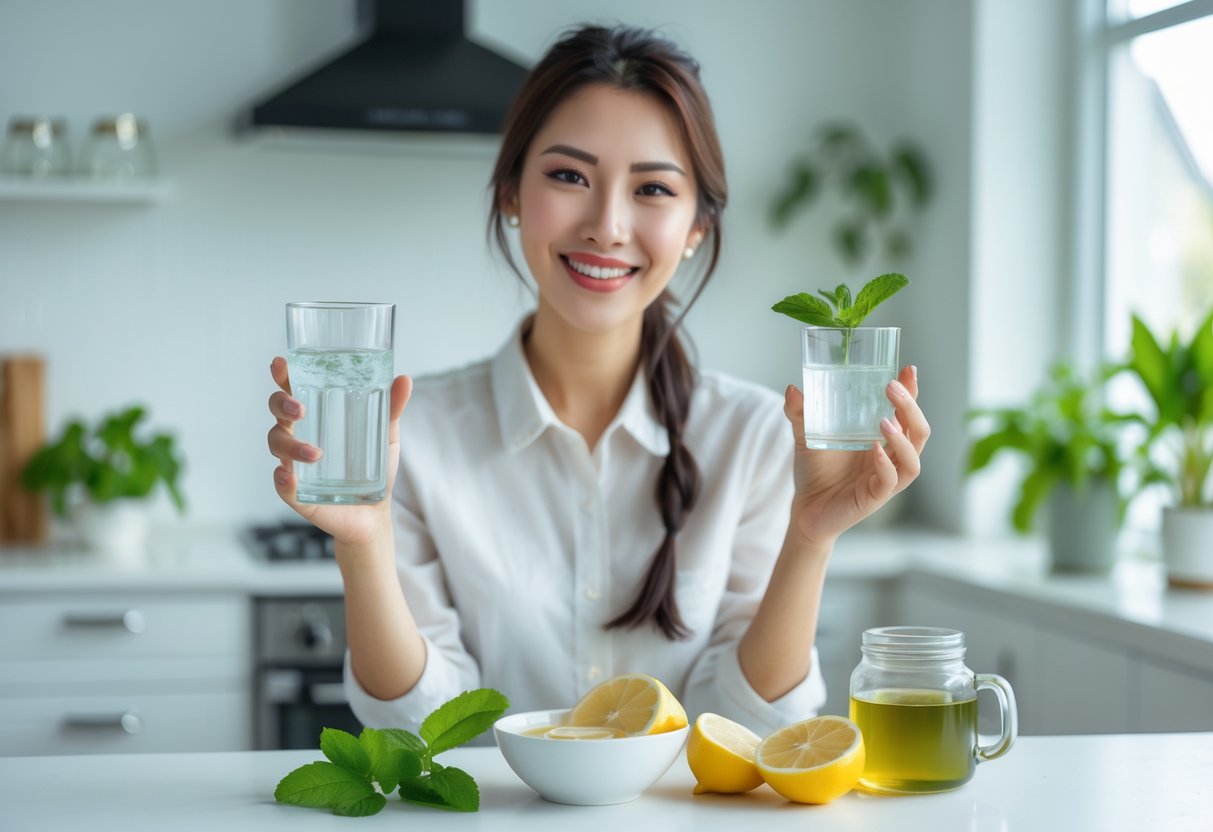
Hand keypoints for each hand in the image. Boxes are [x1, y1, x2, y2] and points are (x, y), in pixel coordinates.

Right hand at [266, 356, 411, 546]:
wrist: (374, 514)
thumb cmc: (373, 468)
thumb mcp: (385, 436)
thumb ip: (392, 409)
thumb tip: (404, 379)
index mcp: (317, 417)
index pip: (294, 390)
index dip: (283, 375)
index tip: (281, 364)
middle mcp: (300, 436)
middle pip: (277, 413)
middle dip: (281, 405)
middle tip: (300, 409)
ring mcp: (295, 464)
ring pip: (277, 445)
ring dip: (291, 445)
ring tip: (316, 453)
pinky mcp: (297, 493)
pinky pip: (282, 484)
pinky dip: (282, 480)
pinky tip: (289, 475)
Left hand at [783, 366, 928, 550]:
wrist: (804, 508)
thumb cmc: (814, 471)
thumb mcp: (806, 436)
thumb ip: (800, 413)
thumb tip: (793, 389)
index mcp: (882, 439)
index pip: (906, 413)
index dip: (912, 392)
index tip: (907, 369)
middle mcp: (890, 457)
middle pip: (918, 432)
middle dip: (911, 408)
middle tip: (892, 388)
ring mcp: (886, 479)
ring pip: (913, 459)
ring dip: (903, 439)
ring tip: (886, 420)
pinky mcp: (875, 498)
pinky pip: (890, 481)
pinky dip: (885, 465)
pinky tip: (874, 449)